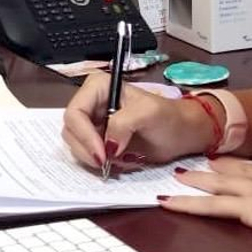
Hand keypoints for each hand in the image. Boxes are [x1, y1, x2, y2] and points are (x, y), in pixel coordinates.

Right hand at [61, 74, 210, 170]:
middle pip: (70, 131)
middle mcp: (91, 104)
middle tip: (107, 163)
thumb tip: (107, 146)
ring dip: (93, 158)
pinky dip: (99, 163)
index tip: (102, 154)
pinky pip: (86, 155)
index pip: (74, 113)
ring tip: (118, 160)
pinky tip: (118, 162)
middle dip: (87, 150)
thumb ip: (123, 123)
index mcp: (98, 87)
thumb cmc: (169, 117)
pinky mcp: (98, 141)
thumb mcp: (148, 113)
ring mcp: (93, 124)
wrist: (181, 134)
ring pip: (75, 145)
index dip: (83, 135)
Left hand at [162, 157, 251, 249]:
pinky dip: (186, 204)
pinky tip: (169, 202)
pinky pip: (209, 206)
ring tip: (179, 176)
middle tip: (203, 162)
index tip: (244, 163)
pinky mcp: (246, 209)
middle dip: (220, 166)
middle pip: (239, 170)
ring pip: (218, 184)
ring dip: (197, 180)